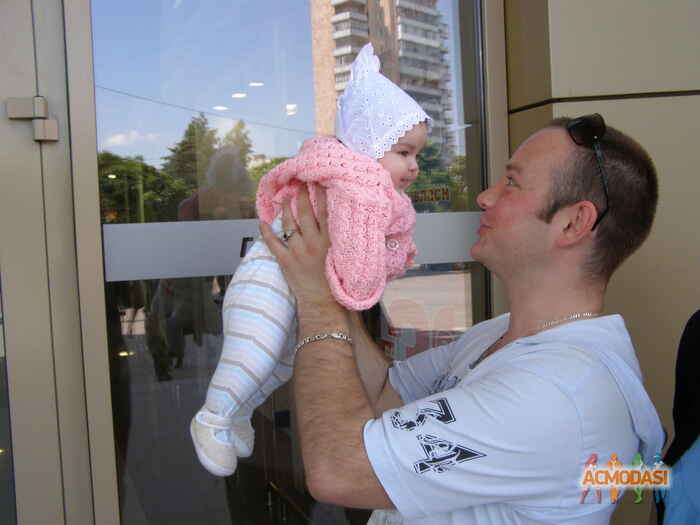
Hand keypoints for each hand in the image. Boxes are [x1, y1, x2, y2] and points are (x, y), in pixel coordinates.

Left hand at [260, 185, 337, 311]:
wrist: (324, 307)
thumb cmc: (340, 285)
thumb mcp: (348, 259)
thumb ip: (347, 241)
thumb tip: (353, 225)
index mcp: (331, 242)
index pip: (326, 211)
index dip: (321, 194)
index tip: (318, 181)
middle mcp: (313, 243)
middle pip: (305, 213)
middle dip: (301, 195)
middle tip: (299, 183)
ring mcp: (298, 252)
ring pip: (288, 224)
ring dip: (286, 209)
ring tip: (286, 197)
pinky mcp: (285, 262)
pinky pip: (272, 243)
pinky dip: (265, 231)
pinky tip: (262, 220)